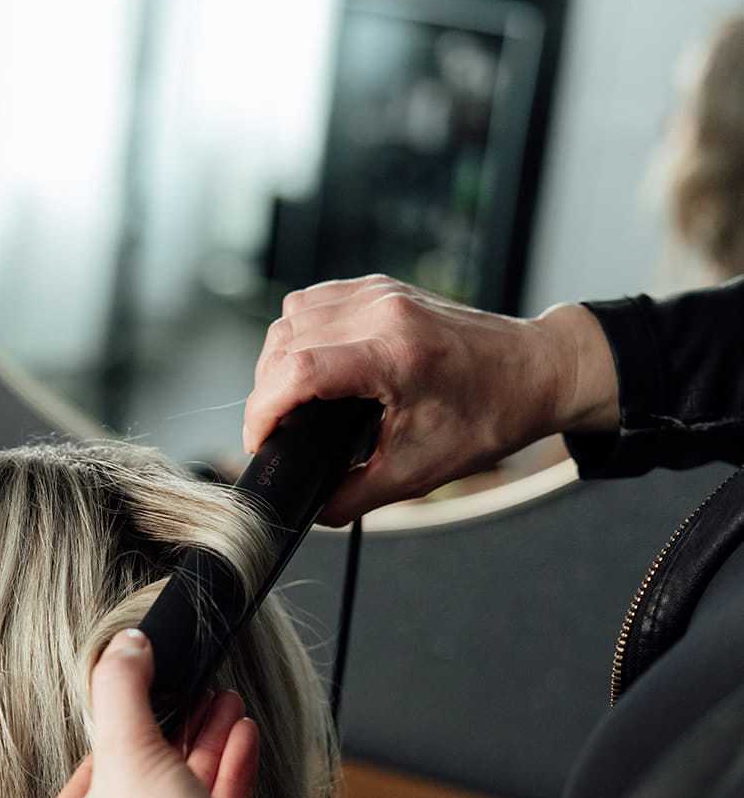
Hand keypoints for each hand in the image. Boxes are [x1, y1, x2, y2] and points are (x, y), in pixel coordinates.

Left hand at [22, 630, 296, 797]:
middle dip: (176, 730)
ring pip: (178, 796)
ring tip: (226, 701)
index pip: (87, 773)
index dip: (122, 731)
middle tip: (196, 691)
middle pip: (138, 781)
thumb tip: (122, 644)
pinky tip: (242, 737)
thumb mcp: (130, 754)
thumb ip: (122, 690)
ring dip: (206, 744)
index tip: (150, 694)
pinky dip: (224, 776)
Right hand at [242, 275, 618, 524]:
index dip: (264, 410)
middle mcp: (383, 311)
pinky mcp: (383, 288)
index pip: (298, 369)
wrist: (537, 371)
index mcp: (395, 353)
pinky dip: (300, 335)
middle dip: (266, 391)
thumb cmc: (490, 416)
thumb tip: (311, 509)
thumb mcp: (421, 471)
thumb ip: (356, 494)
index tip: (260, 441)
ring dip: (277, 359)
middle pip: (285, 340)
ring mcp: (381, 292)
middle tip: (276, 431)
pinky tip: (311, 368)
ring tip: (289, 401)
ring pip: (293, 315)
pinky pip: (316, 301)